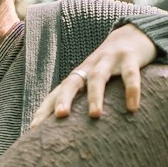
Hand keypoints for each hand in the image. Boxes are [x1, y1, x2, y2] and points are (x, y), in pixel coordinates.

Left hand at [30, 24, 157, 124]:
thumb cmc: (111, 66)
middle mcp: (90, 67)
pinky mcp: (130, 58)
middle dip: (64, 99)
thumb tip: (72, 132)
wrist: (134, 34)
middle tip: (60, 117)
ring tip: (95, 116)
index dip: (45, 109)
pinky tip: (133, 108)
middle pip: (72, 82)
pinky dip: (131, 90)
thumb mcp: (96, 80)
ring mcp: (109, 61)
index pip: (57, 92)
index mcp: (79, 75)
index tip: (33, 129)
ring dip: (95, 96)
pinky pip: (130, 75)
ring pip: (98, 78)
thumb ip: (85, 100)